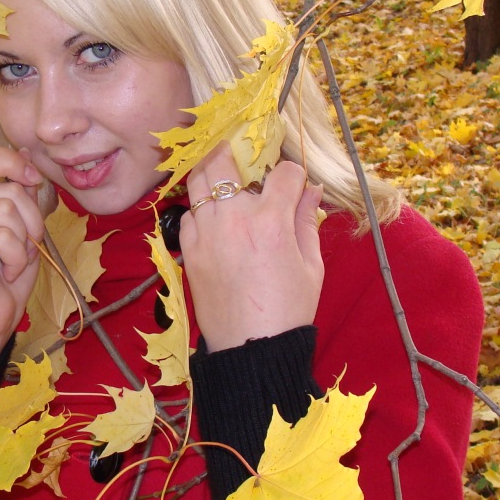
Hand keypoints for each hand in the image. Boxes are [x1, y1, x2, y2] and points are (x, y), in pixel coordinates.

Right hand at [0, 147, 44, 388]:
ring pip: (5, 209)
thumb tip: (28, 153)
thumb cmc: (8, 274)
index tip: (33, 180)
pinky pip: (1, 235)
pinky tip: (9, 271)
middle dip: (32, 217)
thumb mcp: (24, 227)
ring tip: (16, 259)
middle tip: (29, 243)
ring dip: (24, 239)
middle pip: (7, 188)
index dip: (11, 162)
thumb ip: (23, 193)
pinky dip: (16, 256)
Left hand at [179, 146, 323, 351]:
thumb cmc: (288, 311)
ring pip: (198, 180)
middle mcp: (234, 219)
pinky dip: (200, 209)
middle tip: (242, 156)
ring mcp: (206, 233)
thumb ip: (306, 221)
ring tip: (225, 181)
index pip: (284, 173)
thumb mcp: (310, 266)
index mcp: (271, 222)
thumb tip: (311, 191)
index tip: (295, 183)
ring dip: (213, 175)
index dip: (294, 174)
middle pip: (223, 159)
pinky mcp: (189, 250)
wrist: (250, 349)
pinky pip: (188, 214)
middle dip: (234, 150)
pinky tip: (214, 219)